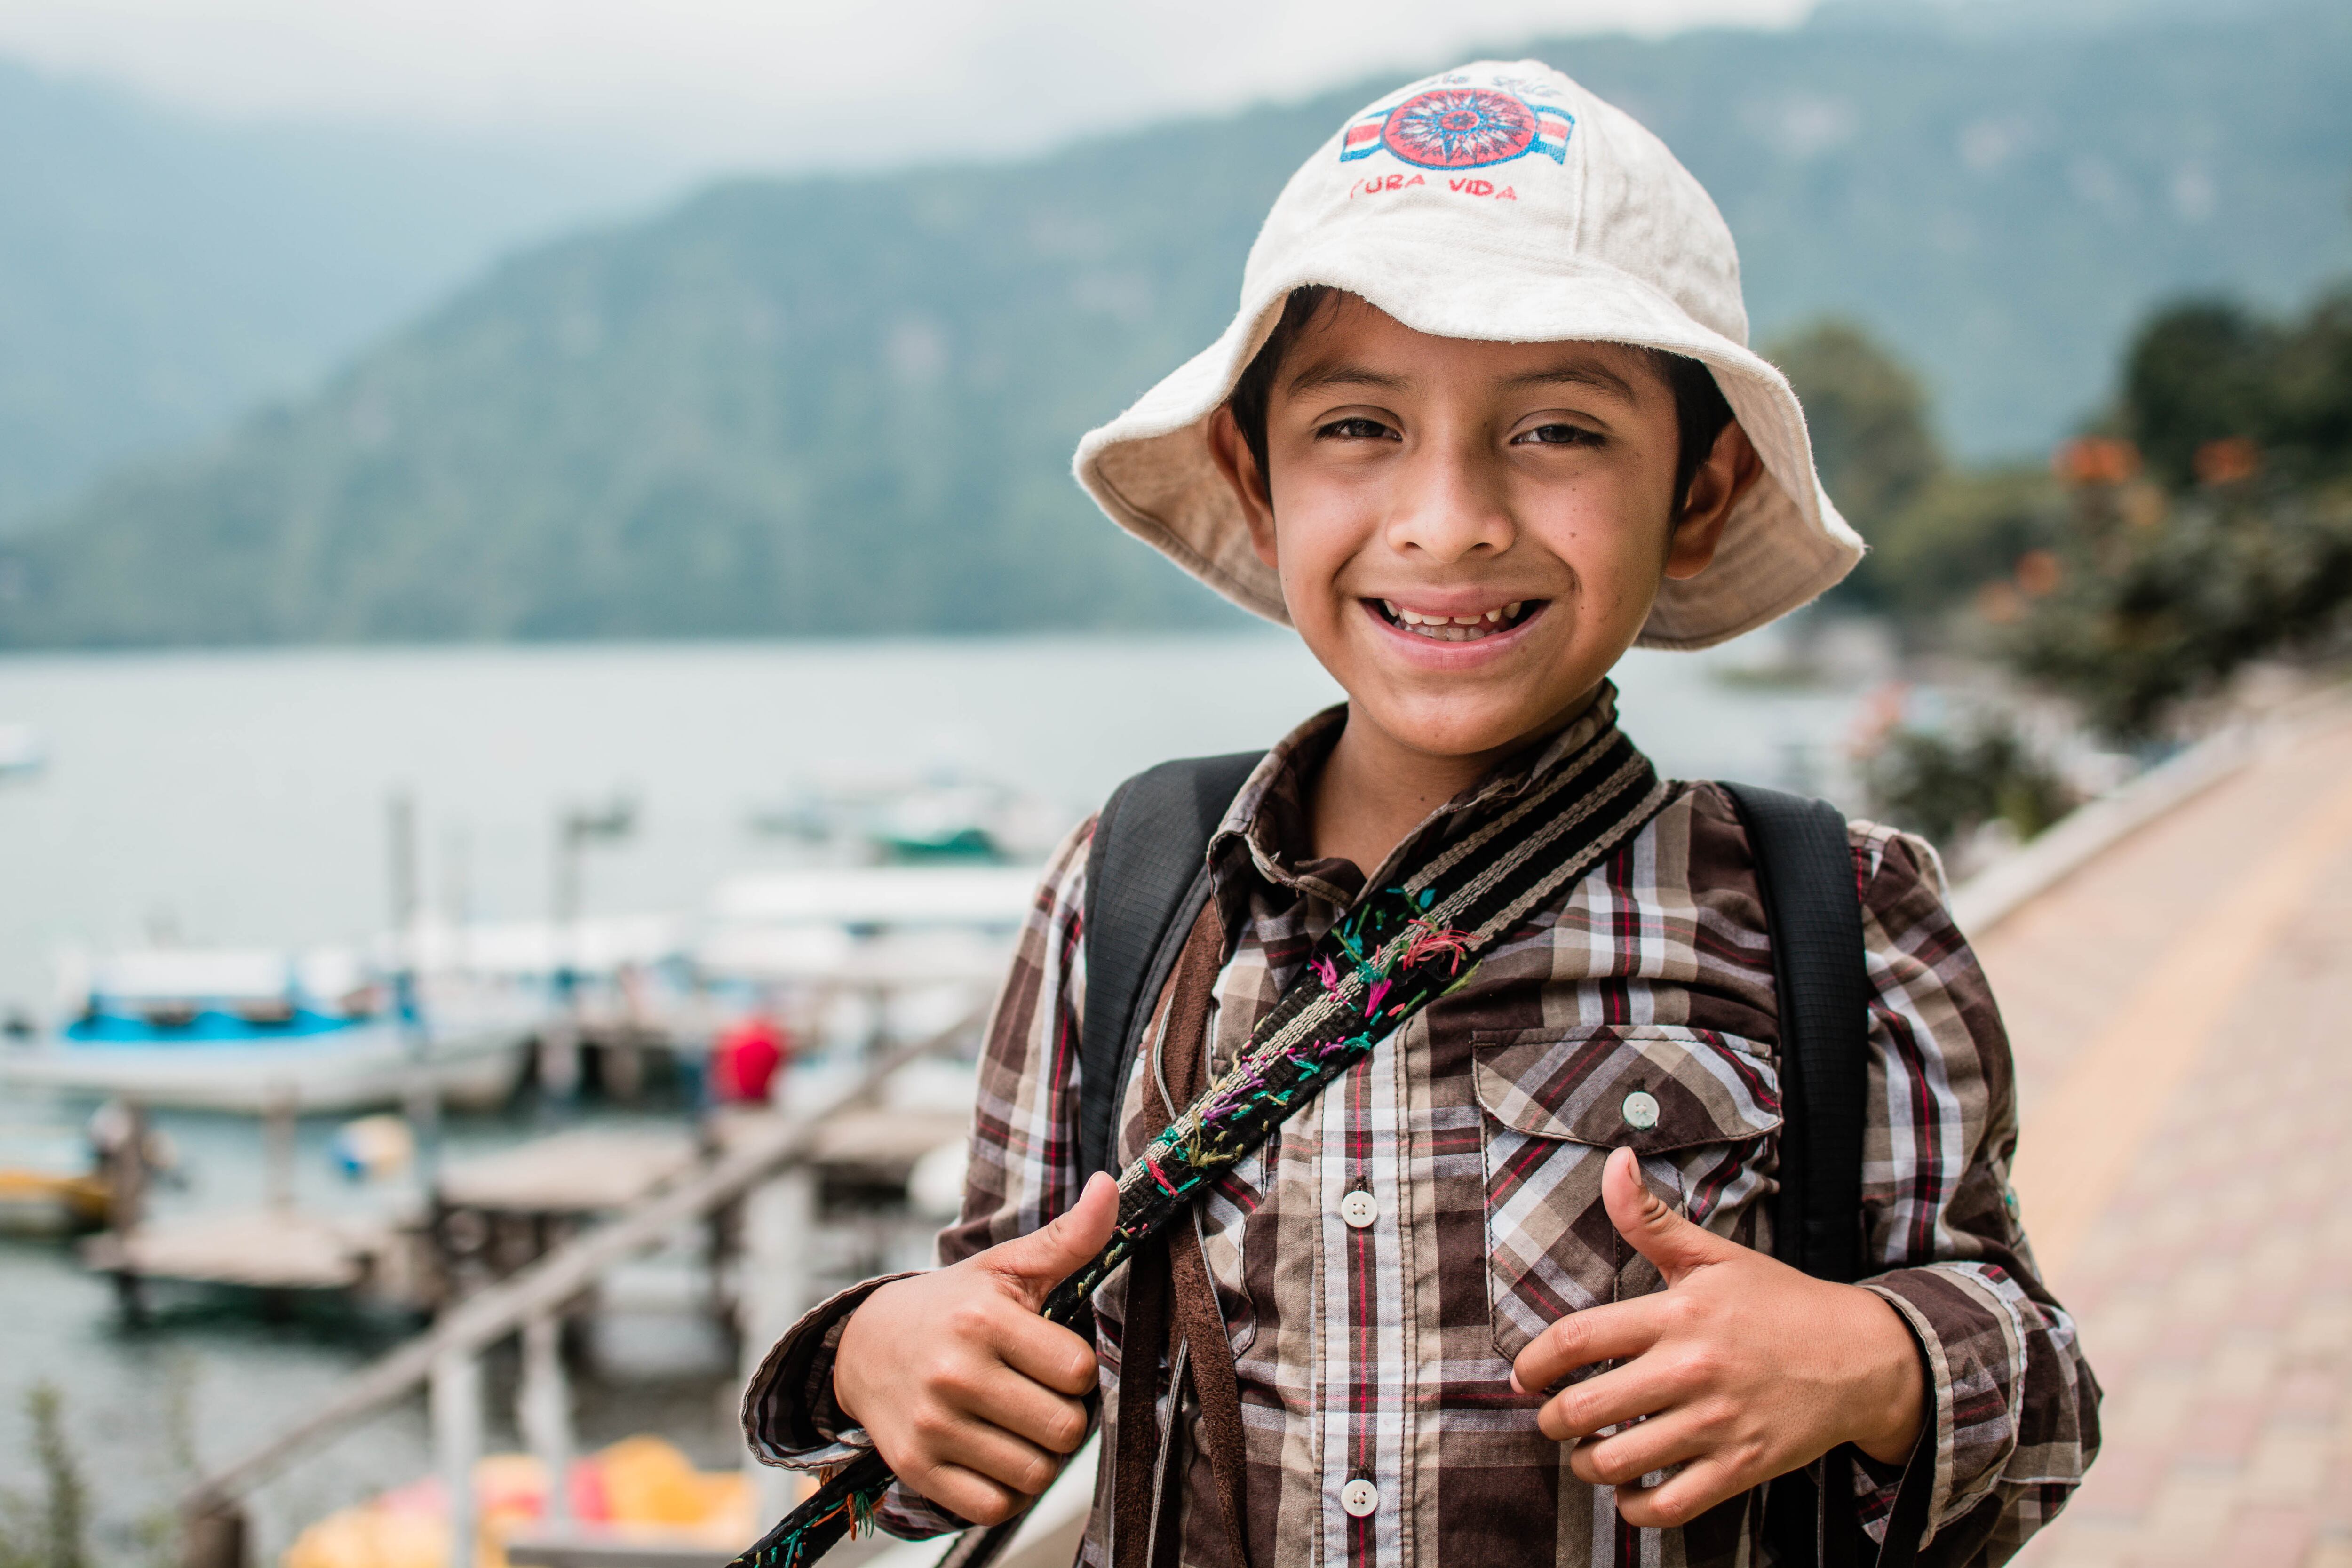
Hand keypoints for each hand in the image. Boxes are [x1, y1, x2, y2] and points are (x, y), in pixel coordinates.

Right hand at [834, 1172, 1118, 1524]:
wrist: (863, 1345)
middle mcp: (955, 1374)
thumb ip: (1067, 1237)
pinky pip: (994, 1505)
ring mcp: (933, 1427)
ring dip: (1040, 1455)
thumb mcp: (1005, 1266)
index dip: (1077, 1368)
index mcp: (983, 1320)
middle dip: (1065, 1416)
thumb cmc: (951, 1304)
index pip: (1078, 1371)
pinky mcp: (918, 1469)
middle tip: (1041, 1395)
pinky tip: (998, 1456)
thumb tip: (1110, 1187)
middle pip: (1064, 1429)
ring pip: (1035, 1474)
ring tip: (1021, 1425)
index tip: (1052, 1357)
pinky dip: (1007, 1490)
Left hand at [1509, 1147, 1923, 1528]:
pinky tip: (1630, 1489)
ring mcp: (1717, 1425)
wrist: (1862, 1357)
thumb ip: (1651, 1218)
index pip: (1577, 1340)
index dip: (1534, 1363)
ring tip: (1586, 1451)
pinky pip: (1668, 1506)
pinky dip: (1635, 1507)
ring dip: (1586, 1464)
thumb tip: (1613, 1160)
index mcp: (1679, 1315)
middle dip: (1552, 1420)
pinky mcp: (1741, 1468)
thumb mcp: (1715, 1254)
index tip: (1524, 1377)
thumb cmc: (1779, 1303)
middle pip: (1586, 1409)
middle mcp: (1692, 1371)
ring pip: (1618, 1463)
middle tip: (1553, 1418)